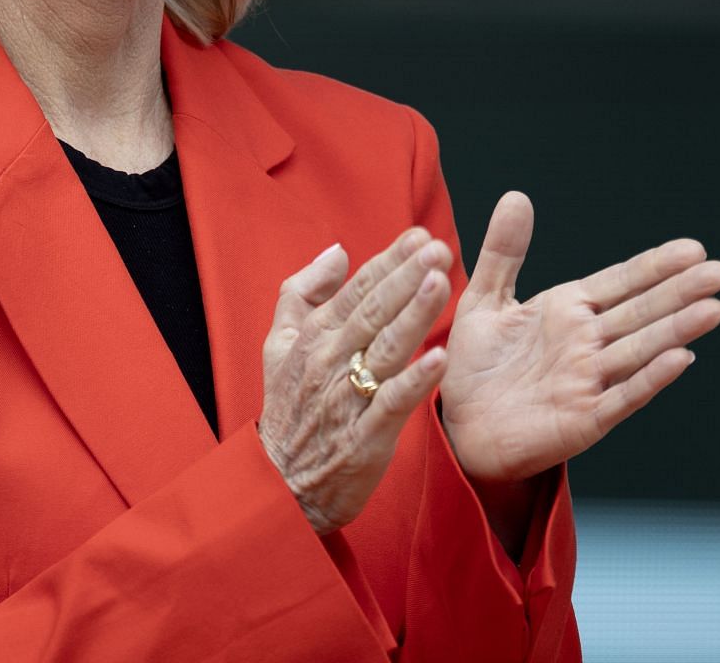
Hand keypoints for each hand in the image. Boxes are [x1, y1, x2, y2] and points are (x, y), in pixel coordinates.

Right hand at [258, 229, 454, 533]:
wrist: (279, 484)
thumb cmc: (288, 408)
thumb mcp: (278, 343)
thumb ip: (303, 291)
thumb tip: (337, 252)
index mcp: (314, 336)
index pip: (357, 289)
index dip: (389, 261)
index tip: (420, 236)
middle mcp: (330, 361)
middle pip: (374, 311)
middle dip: (407, 277)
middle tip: (438, 248)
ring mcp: (347, 399)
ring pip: (385, 349)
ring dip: (414, 316)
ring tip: (441, 284)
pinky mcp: (365, 437)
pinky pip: (392, 404)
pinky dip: (415, 381)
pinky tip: (440, 359)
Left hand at [441, 193, 719, 483]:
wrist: (457, 427)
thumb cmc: (476, 367)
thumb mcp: (484, 300)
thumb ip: (504, 251)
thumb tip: (517, 196)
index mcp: (568, 311)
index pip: (621, 282)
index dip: (656, 266)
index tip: (693, 249)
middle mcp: (586, 343)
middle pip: (642, 311)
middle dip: (681, 291)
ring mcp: (589, 380)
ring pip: (641, 349)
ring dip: (677, 330)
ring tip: (714, 308)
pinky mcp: (584, 419)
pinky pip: (622, 396)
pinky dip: (650, 379)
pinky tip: (681, 359)